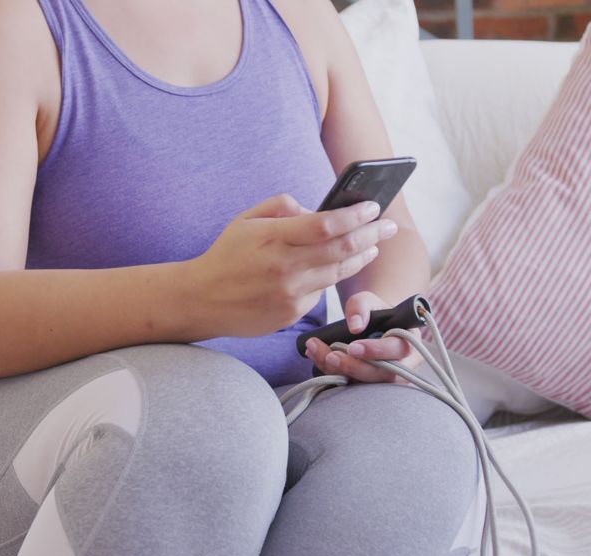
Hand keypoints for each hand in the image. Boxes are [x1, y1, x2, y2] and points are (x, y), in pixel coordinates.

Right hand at [187, 194, 397, 337]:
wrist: (202, 300)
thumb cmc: (226, 255)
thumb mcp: (246, 220)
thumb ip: (282, 208)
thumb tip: (316, 210)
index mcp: (273, 239)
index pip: (326, 225)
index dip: (355, 215)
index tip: (373, 207)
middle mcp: (285, 267)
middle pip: (342, 249)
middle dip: (372, 235)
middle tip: (389, 226)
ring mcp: (290, 294)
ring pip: (338, 273)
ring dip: (361, 257)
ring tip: (374, 245)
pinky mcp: (291, 314)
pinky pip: (320, 292)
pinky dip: (330, 278)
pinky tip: (334, 268)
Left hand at [303, 291, 422, 383]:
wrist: (373, 326)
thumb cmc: (374, 312)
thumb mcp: (367, 300)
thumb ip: (361, 306)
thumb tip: (355, 327)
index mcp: (410, 341)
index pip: (398, 349)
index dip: (376, 351)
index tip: (353, 347)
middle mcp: (405, 365)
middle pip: (384, 374)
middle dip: (354, 367)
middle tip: (330, 355)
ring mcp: (389, 379)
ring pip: (367, 384)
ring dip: (339, 371)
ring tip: (316, 352)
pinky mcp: (371, 386)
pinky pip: (353, 386)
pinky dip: (332, 373)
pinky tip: (317, 357)